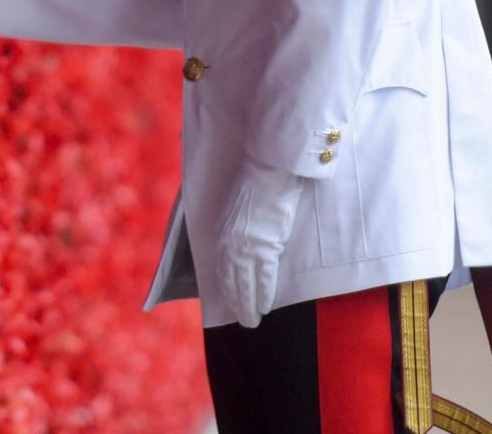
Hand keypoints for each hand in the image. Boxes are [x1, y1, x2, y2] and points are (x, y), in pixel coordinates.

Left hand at [217, 155, 304, 327]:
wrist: (269, 171)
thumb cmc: (255, 185)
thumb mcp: (236, 209)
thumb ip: (234, 229)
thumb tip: (239, 245)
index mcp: (222, 233)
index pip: (222, 269)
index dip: (227, 288)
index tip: (231, 303)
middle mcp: (230, 243)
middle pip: (232, 281)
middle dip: (237, 303)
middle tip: (244, 320)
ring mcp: (247, 246)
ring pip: (245, 284)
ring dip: (249, 305)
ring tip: (252, 320)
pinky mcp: (265, 246)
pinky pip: (264, 278)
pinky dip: (264, 294)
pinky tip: (265, 306)